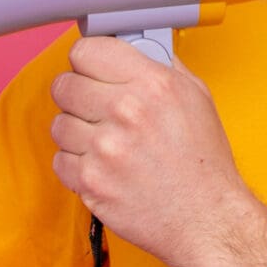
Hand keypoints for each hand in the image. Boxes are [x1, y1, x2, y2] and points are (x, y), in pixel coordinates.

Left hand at [49, 33, 258, 266]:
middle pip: (64, 85)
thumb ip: (159, 66)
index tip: (92, 71)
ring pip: (58, 124)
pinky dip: (77, 166)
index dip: (88, 61)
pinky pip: (60, 160)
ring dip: (77, 134)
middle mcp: (125, 111)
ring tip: (106, 144)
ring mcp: (104, 149)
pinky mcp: (90, 182)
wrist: (207, 220)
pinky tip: (104, 168)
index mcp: (152, 84)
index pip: (86, 50)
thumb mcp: (196, 97)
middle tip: (96, 110)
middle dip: (78, 96)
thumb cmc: (204, 163)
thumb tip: (129, 46)